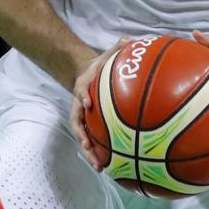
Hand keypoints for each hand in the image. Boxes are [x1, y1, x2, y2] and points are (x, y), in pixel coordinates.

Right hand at [69, 38, 130, 170]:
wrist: (91, 75)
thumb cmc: (102, 66)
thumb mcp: (108, 54)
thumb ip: (118, 48)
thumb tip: (130, 40)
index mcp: (83, 87)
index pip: (80, 91)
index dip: (82, 96)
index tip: (87, 103)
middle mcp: (80, 106)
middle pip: (77, 124)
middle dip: (82, 137)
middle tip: (88, 148)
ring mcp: (85, 119)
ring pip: (84, 138)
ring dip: (89, 154)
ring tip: (99, 168)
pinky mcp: (92, 127)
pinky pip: (96, 142)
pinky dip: (101, 154)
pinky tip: (112, 168)